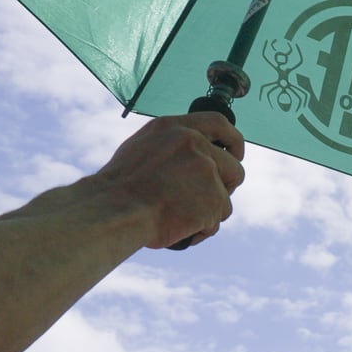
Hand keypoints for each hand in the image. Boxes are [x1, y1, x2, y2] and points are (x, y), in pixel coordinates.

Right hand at [89, 113, 246, 249]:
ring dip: (210, 211)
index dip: (233, 140)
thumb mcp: (143, 148)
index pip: (219, 123)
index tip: (236, 154)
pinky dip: (202, 229)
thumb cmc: (120, 186)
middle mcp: (196, 145)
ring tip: (180, 216)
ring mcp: (208, 172)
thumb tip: (197, 157)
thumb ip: (174, 148)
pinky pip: (217, 221)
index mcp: (175, 128)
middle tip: (205, 198)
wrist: (115, 209)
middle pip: (234, 168)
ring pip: (226, 199)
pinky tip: (180, 228)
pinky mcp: (214, 199)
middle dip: (225, 187)